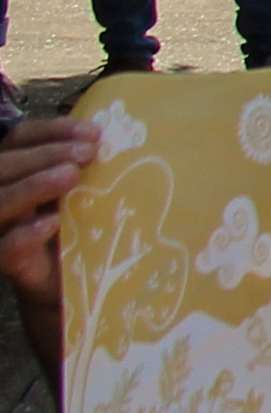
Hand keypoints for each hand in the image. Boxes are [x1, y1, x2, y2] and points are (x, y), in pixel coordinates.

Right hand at [0, 109, 99, 364]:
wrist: (73, 282)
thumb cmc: (80, 226)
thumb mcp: (85, 192)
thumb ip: (88, 167)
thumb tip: (117, 138)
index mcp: (18, 171)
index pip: (21, 139)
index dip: (52, 130)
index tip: (93, 131)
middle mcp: (2, 196)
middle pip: (5, 165)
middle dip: (46, 154)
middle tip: (88, 152)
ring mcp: (0, 229)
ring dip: (33, 185)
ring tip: (71, 177)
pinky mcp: (7, 262)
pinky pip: (6, 246)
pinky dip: (25, 234)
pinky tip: (51, 224)